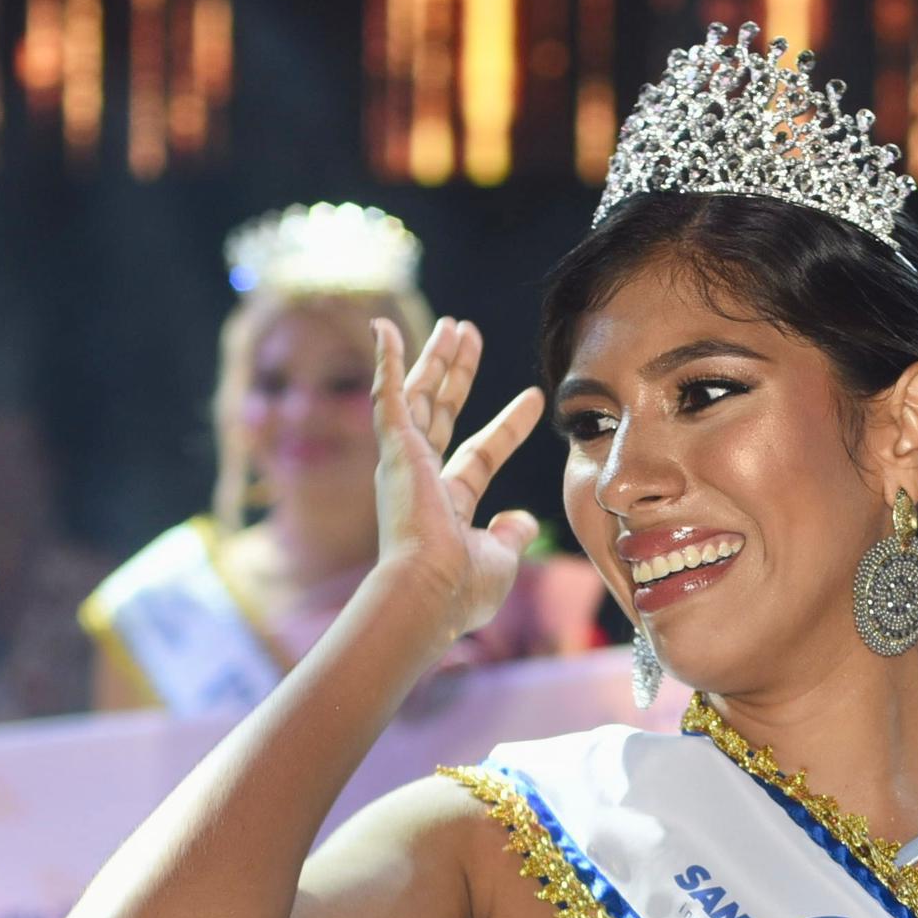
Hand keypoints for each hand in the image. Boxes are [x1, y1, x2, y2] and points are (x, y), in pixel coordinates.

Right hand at [372, 317, 547, 649]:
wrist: (429, 592)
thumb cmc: (461, 588)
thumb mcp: (499, 559)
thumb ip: (510, 534)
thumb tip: (522, 520)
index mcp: (446, 504)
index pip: (482, 453)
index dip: (509, 426)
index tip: (535, 399)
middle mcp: (420, 479)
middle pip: (442, 413)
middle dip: (456, 375)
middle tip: (468, 336)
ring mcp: (403, 462)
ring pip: (419, 396)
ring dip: (434, 358)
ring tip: (454, 325)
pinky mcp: (392, 450)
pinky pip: (386, 394)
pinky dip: (384, 361)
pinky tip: (382, 326)